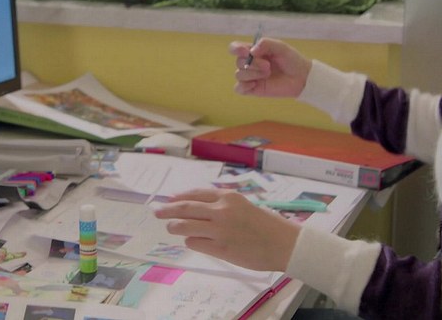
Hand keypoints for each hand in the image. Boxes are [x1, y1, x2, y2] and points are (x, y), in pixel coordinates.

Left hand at [154, 188, 299, 271]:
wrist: (284, 243)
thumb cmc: (267, 224)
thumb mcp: (244, 205)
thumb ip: (223, 204)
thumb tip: (199, 208)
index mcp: (228, 196)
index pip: (196, 193)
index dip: (180, 197)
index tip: (170, 199)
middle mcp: (221, 210)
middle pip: (185, 208)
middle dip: (168, 209)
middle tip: (157, 210)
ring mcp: (219, 230)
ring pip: (185, 226)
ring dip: (175, 226)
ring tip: (170, 227)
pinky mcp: (220, 248)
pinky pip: (196, 242)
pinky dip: (191, 241)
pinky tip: (191, 240)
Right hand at [229, 38, 312, 97]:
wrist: (301, 77)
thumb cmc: (291, 60)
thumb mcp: (280, 47)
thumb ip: (266, 44)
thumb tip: (250, 51)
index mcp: (253, 51)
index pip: (235, 48)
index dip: (236, 49)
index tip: (246, 52)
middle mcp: (249, 63)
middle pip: (238, 62)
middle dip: (253, 63)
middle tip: (268, 66)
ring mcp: (250, 77)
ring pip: (238, 74)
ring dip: (252, 74)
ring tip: (267, 74)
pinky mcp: (253, 89)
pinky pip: (238, 89)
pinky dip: (243, 86)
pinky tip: (255, 84)